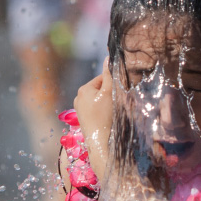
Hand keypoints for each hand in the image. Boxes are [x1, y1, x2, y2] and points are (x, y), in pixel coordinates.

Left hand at [74, 57, 112, 181]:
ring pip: (99, 100)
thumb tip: (108, 57)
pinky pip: (96, 110)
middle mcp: (79, 98)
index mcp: (84, 89)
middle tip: (119, 103)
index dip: (114, 83)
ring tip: (114, 113)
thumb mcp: (110, 92)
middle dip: (111, 93)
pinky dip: (104, 112)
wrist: (101, 143)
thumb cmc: (106, 116)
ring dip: (108, 103)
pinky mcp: (84, 120)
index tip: (122, 92)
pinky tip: (109, 120)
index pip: (103, 78)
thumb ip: (109, 74)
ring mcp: (80, 110)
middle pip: (101, 89)